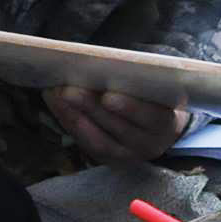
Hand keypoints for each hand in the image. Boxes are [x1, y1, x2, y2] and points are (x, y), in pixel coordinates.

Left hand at [42, 86, 188, 161]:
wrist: (160, 129)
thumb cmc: (155, 97)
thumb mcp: (156, 86)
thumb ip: (138, 78)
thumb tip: (105, 62)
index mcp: (165, 123)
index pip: (150, 116)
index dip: (129, 108)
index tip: (108, 96)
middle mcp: (147, 144)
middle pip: (117, 127)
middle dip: (90, 107)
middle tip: (68, 89)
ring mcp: (126, 155)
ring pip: (97, 139)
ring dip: (73, 115)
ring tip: (55, 93)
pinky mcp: (107, 158)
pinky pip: (85, 142)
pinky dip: (68, 121)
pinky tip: (55, 102)